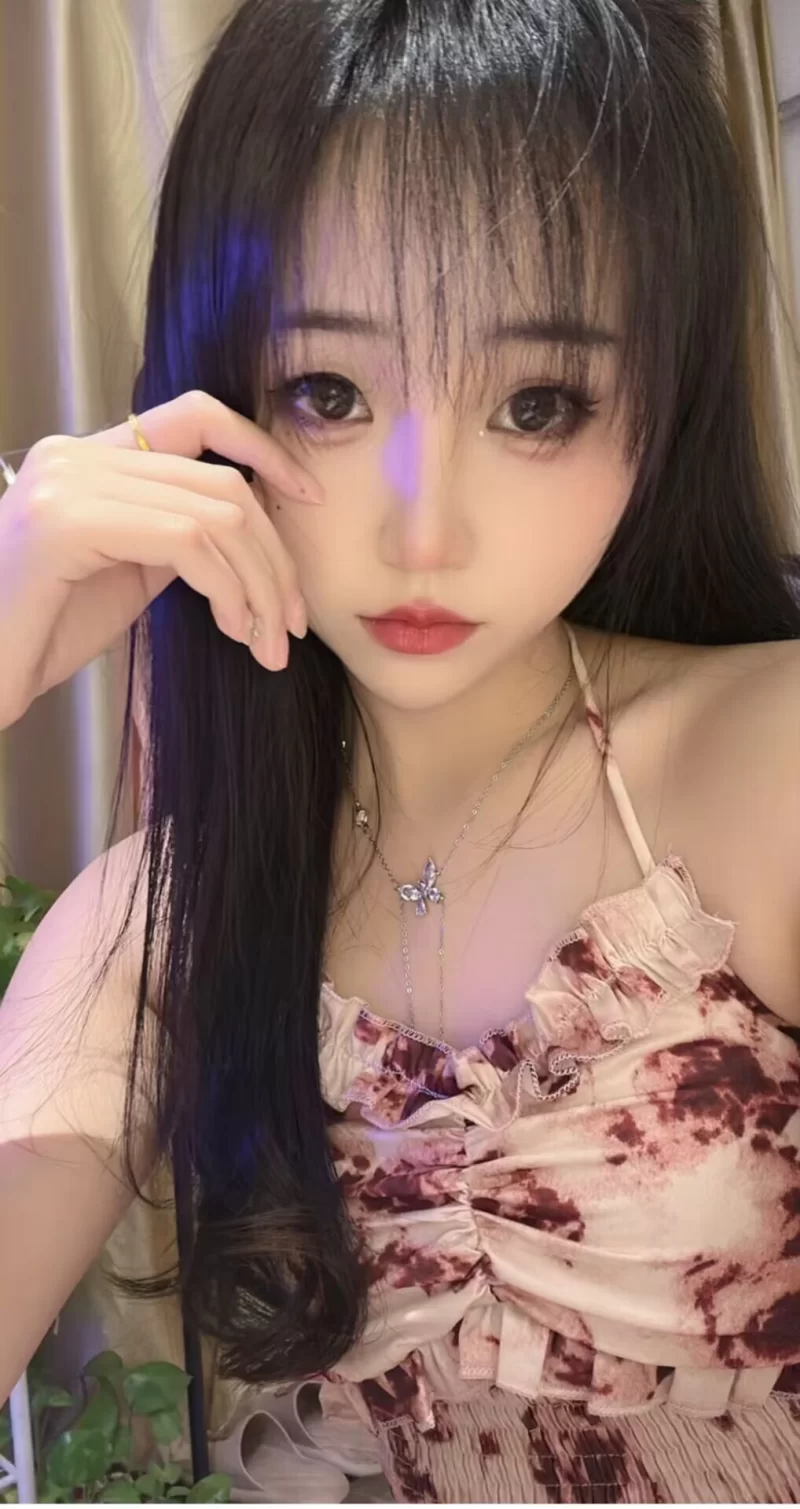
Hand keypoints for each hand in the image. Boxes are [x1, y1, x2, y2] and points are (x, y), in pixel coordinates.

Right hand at [0, 390, 323, 729]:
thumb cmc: (41, 632)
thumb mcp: (123, 571)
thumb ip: (174, 534)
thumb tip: (247, 532)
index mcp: (87, 456)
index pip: (196, 417)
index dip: (263, 449)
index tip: (307, 499)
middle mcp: (75, 453)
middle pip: (220, 480)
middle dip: (274, 557)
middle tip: (293, 622)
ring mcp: (68, 481)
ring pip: (216, 514)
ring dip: (260, 586)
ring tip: (268, 641)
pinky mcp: (68, 521)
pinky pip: (188, 541)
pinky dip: (229, 590)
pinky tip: (232, 629)